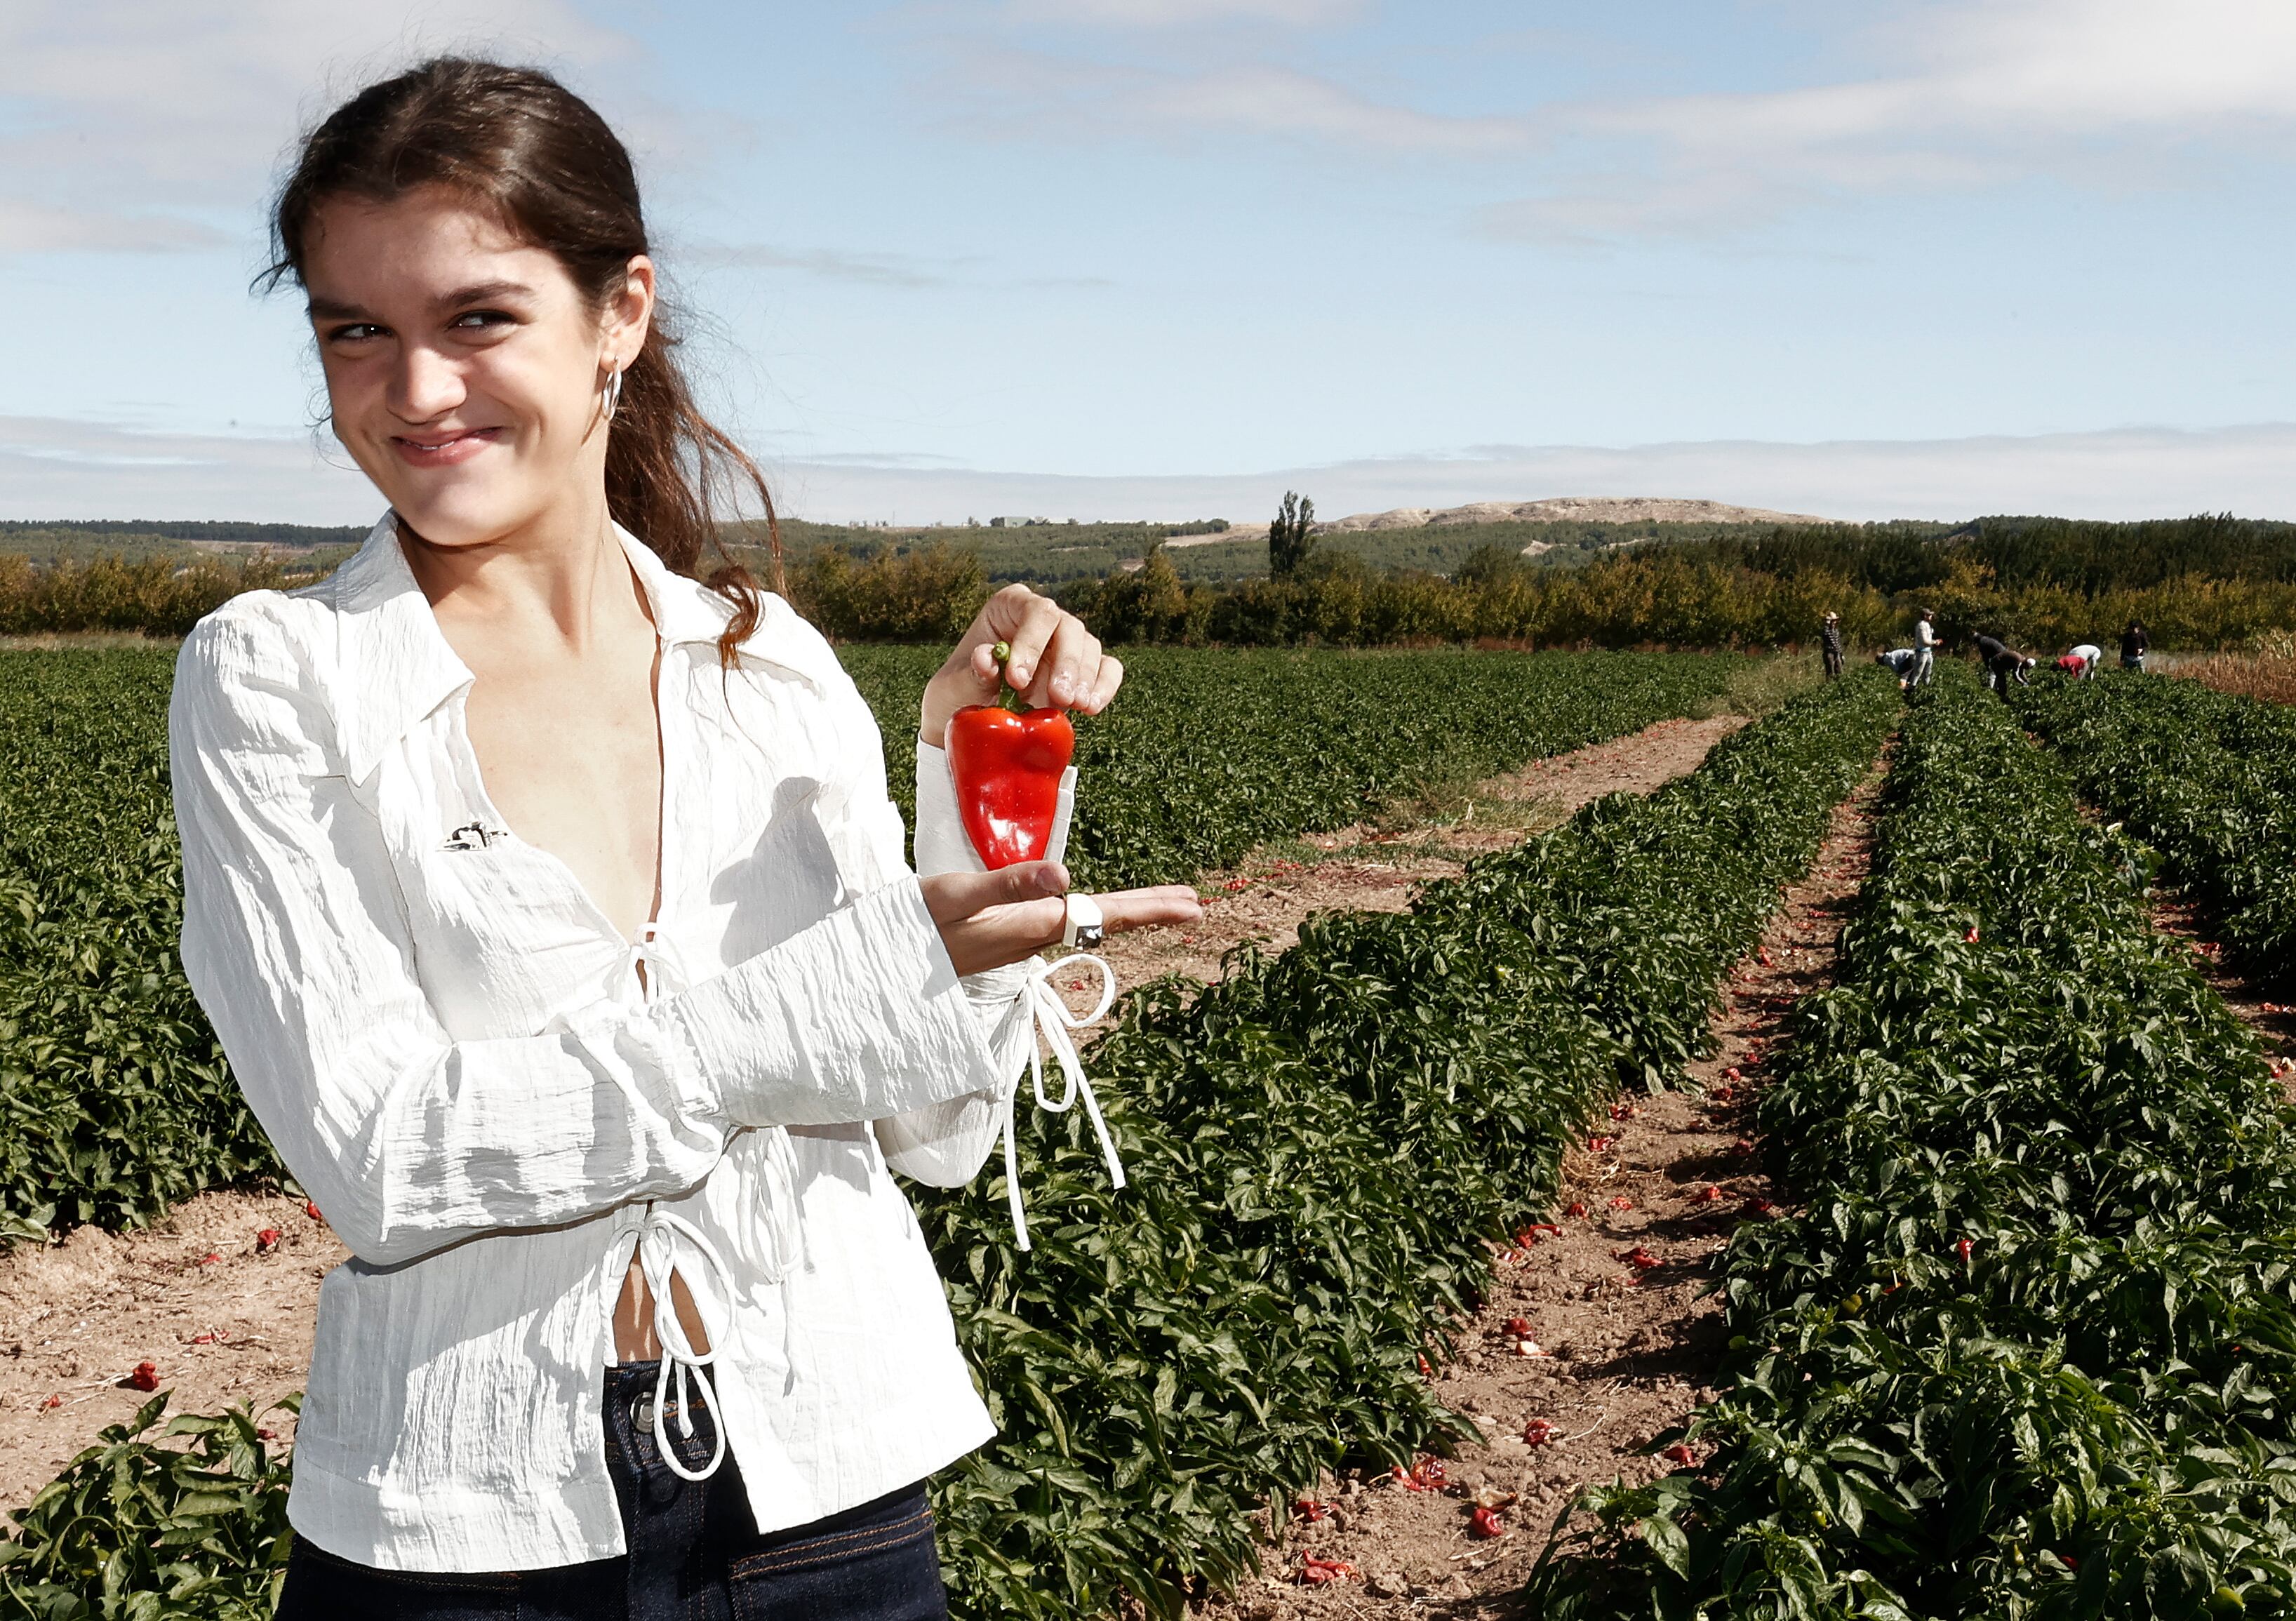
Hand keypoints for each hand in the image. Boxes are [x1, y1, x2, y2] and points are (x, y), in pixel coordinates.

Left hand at [920, 584, 1122, 748]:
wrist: (972, 719)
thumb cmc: (959, 694)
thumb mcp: (954, 685)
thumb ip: (972, 671)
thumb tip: (987, 657)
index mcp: (1009, 607)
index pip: (1034, 611)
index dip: (1031, 642)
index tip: (1017, 680)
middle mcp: (1042, 619)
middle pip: (1069, 627)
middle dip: (1065, 664)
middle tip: (1057, 698)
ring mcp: (1065, 643)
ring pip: (1089, 648)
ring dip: (1084, 678)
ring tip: (1074, 706)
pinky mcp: (1083, 670)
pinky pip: (1107, 669)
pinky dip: (1104, 687)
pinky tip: (1091, 707)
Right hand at [920, 862, 1203, 976]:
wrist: (881, 964)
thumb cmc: (914, 924)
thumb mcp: (957, 893)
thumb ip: (1009, 883)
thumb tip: (1064, 876)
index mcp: (1031, 925)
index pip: (1102, 915)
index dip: (1148, 909)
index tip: (1191, 906)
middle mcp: (1033, 939)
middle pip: (1103, 923)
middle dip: (1150, 911)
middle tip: (1195, 904)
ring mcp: (1021, 943)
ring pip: (1085, 924)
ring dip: (1124, 914)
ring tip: (1160, 904)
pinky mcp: (1007, 940)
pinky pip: (1063, 926)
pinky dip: (1091, 915)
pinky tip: (1091, 911)